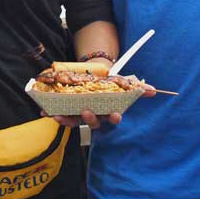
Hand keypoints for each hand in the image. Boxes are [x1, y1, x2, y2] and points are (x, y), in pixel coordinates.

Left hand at [40, 83, 156, 129]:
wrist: (95, 76)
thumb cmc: (110, 84)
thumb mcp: (123, 83)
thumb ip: (138, 88)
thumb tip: (154, 90)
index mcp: (108, 111)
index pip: (113, 119)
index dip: (113, 118)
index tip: (115, 115)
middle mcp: (95, 116)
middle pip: (92, 122)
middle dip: (89, 119)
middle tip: (86, 111)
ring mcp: (80, 115)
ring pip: (74, 122)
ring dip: (66, 120)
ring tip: (59, 116)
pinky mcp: (68, 111)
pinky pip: (60, 115)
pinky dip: (52, 113)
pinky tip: (45, 111)